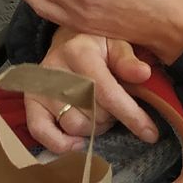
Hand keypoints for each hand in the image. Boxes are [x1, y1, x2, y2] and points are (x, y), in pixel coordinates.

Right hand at [22, 31, 153, 154]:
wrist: (67, 39)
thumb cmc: (97, 44)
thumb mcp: (117, 43)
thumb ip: (128, 60)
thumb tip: (144, 74)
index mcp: (79, 51)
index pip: (107, 92)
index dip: (131, 116)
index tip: (151, 133)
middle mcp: (56, 69)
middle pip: (92, 113)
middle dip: (111, 117)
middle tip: (115, 106)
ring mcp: (41, 86)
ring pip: (74, 125)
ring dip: (93, 127)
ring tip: (98, 112)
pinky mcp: (31, 101)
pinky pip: (41, 132)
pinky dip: (61, 143)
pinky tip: (78, 140)